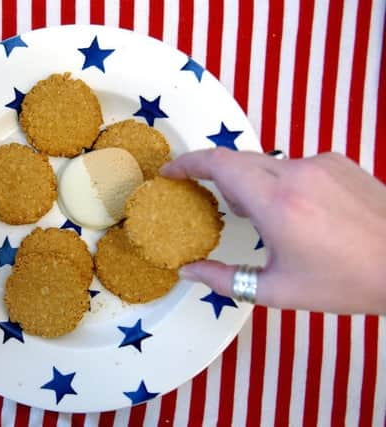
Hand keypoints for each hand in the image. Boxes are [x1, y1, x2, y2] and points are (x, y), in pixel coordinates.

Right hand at [161, 148, 385, 314]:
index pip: (219, 164)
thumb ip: (224, 279)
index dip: (188, 163)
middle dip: (215, 176)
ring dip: (250, 181)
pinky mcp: (339, 161)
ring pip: (266, 162)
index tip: (170, 172)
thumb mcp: (277, 290)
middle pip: (238, 160)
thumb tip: (187, 271)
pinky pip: (293, 164)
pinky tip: (294, 211)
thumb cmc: (346, 282)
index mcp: (278, 202)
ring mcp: (321, 162)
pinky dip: (279, 180)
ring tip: (257, 216)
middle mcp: (297, 171)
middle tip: (205, 198)